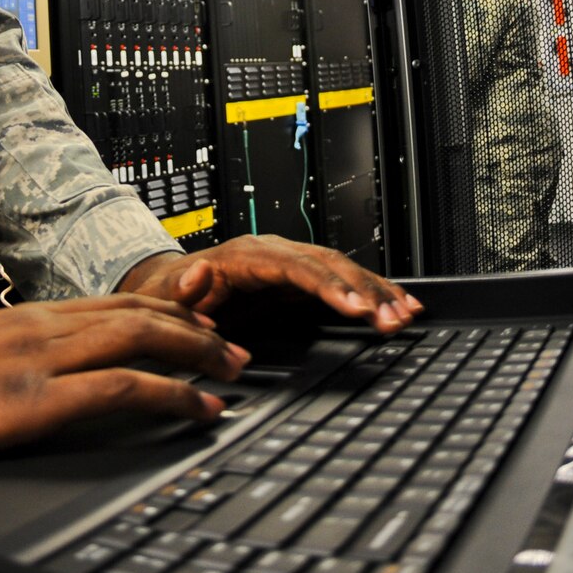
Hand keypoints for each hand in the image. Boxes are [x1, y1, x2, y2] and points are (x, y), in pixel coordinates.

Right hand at [0, 295, 248, 457]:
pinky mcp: (31, 402)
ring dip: (198, 355)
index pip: (121, 300)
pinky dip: (168, 393)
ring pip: (140, 339)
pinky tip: (194, 405)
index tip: (207, 326)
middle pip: (142, 313)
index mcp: (34, 314)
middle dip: (201, 331)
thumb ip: (33, 349)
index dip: (174, 311)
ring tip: (232, 373)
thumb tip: (74, 365)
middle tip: (237, 351)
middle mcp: (45, 326)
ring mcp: (39, 360)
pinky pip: (117, 388)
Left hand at [119, 237, 422, 334]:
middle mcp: (275, 255)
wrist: (171, 287)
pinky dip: (373, 293)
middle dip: (364, 291)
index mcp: (246, 257)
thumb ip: (183, 289)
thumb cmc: (172, 293)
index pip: (295, 267)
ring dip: (376, 292)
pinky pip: (344, 282)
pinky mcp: (302, 282)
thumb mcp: (166, 295)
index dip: (327, 285)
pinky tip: (400, 304)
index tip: (352, 305)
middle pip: (329, 266)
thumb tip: (197, 273)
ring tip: (405, 314)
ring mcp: (292, 265)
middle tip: (392, 317)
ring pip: (343, 271)